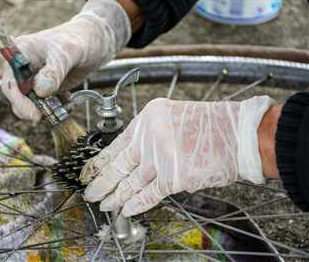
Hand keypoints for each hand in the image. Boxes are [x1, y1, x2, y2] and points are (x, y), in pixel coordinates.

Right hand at [1, 0, 130, 120]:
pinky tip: (66, 100)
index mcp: (20, 53)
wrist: (93, 44)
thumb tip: (40, 91)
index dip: (18, 101)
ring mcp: (33, 80)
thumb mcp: (68, 53)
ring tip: (61, 104)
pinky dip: (53, 109)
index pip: (10, 82)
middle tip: (46, 115)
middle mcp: (22, 68)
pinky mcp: (45, 89)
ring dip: (43, 110)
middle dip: (30, 109)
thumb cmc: (78, 41)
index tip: (33, 113)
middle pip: (16, 97)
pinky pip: (43, 106)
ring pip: (29, 104)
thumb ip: (54, 71)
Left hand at [83, 96, 273, 216]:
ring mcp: (160, 157)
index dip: (100, 162)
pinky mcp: (173, 177)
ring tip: (104, 204)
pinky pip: (148, 194)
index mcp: (147, 118)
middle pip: (118, 165)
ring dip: (115, 196)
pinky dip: (135, 204)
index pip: (116, 145)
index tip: (89, 172)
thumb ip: (150, 137)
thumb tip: (134, 161)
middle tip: (89, 192)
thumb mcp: (172, 118)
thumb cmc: (212, 126)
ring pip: (129, 182)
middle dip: (101, 182)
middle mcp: (149, 136)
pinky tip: (125, 210)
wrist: (239, 133)